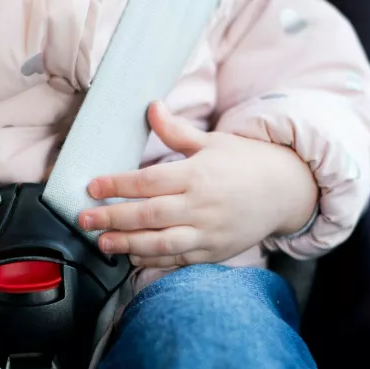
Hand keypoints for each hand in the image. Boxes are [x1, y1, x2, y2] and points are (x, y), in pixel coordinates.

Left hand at [78, 102, 318, 266]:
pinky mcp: (213, 252)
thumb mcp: (212, 142)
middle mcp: (202, 205)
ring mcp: (208, 232)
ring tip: (102, 243)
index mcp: (198, 174)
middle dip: (113, 217)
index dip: (118, 184)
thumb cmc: (244, 163)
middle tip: (84, 219)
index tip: (92, 186)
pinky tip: (132, 258)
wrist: (285, 191)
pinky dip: (153, 261)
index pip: (149, 180)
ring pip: (161, 242)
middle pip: (149, 213)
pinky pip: (178, 259)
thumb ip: (176, 131)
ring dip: (128, 244)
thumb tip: (150, 106)